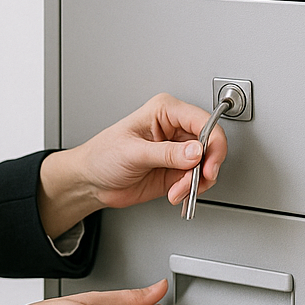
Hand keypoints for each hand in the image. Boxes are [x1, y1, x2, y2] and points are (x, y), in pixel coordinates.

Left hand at [37, 93, 226, 237]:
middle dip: (205, 167)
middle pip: (211, 144)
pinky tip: (175, 194)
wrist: (92, 181)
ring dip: (196, 182)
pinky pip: (198, 180)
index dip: (213, 143)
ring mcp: (178, 150)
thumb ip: (167, 153)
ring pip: (207, 164)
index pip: (203, 121)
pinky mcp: (177, 170)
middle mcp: (175, 128)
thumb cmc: (102, 155)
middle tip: (193, 182)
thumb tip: (197, 151)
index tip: (208, 164)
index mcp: (165, 111)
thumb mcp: (133, 153)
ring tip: (176, 191)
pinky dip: (191, 190)